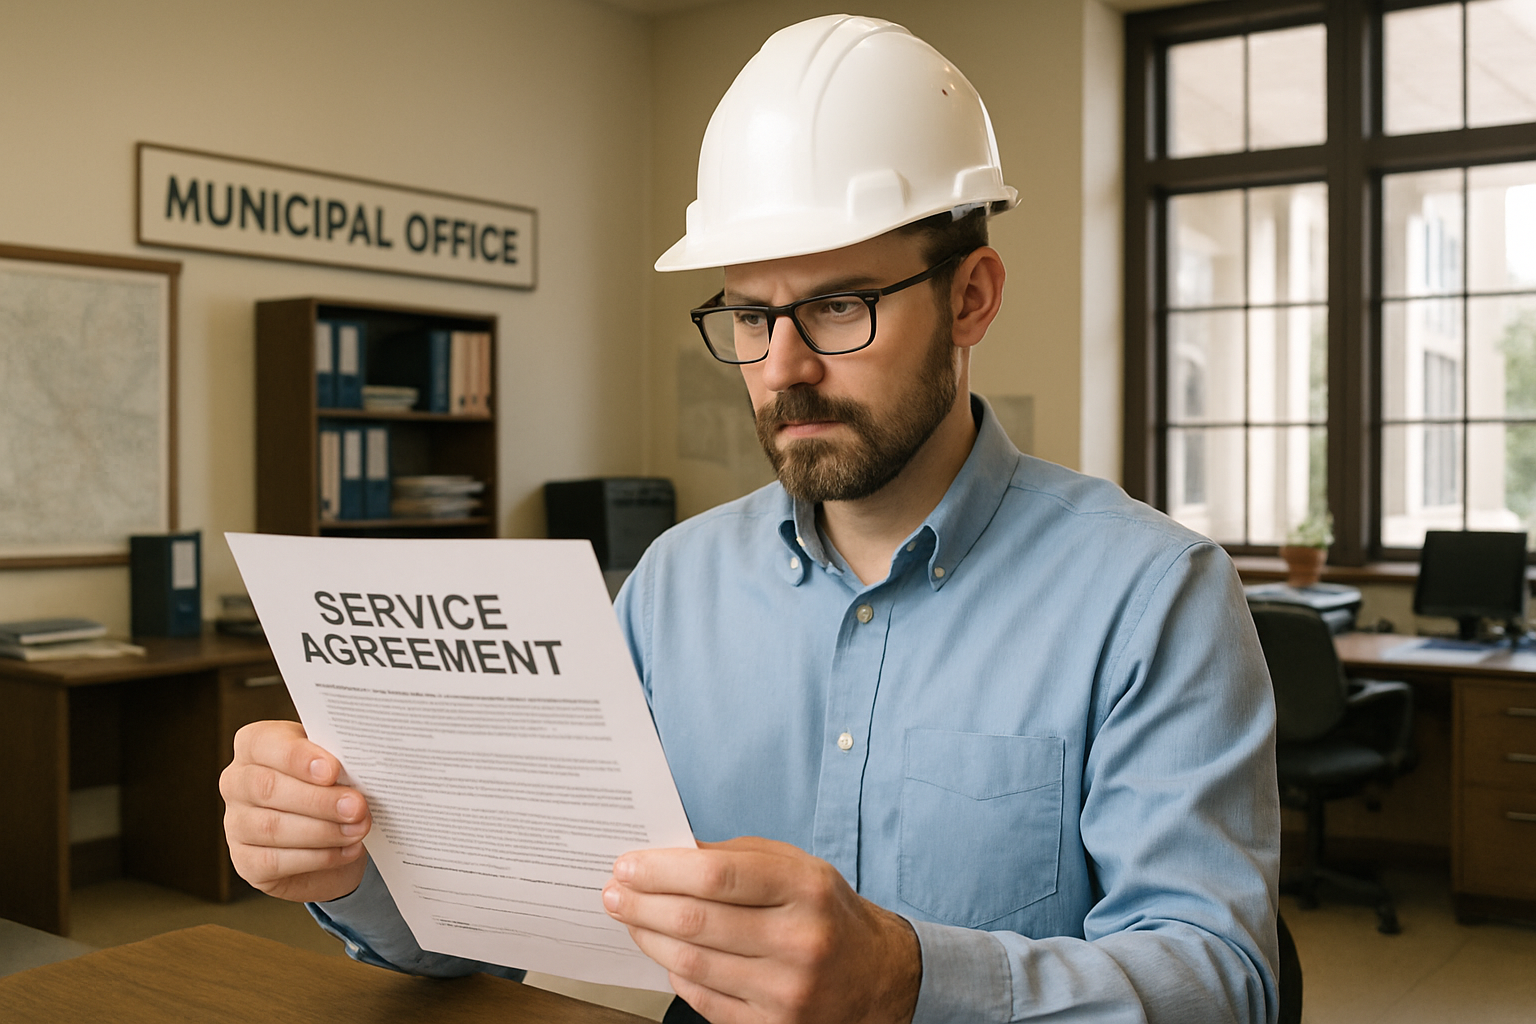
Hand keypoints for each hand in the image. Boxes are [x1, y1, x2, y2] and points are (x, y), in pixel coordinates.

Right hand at [219, 719, 370, 902]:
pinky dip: (318, 857)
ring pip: (273, 828)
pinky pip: (276, 861)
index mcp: (255, 745)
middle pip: (268, 788)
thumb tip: (359, 768)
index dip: (298, 757)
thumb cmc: (329, 786)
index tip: (333, 770)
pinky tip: (347, 850)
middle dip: (319, 800)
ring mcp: (236, 823)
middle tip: (356, 807)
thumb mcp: (334, 764)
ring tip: (358, 829)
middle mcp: (236, 782)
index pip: (264, 744)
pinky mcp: (245, 861)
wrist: (329, 836)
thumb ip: (337, 761)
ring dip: (324, 831)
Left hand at [602, 837, 920, 1023]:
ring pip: (691, 963)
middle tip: (614, 893)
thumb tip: (668, 853)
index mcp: (806, 888)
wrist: (877, 977)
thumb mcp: (796, 868)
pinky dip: (675, 972)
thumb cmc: (826, 913)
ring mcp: (786, 990)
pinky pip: (702, 998)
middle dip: (642, 904)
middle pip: (695, 921)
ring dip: (648, 938)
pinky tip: (665, 953)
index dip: (662, 870)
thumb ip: (735, 857)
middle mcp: (800, 940)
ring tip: (630, 920)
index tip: (628, 865)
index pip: (717, 875)